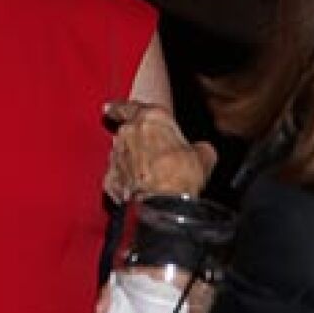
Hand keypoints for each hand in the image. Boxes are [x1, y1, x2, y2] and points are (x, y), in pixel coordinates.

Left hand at [102, 101, 216, 201]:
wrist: (160, 206)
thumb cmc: (180, 175)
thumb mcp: (203, 156)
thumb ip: (198, 147)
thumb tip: (202, 152)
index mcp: (150, 118)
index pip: (131, 106)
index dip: (122, 107)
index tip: (113, 108)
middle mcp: (128, 132)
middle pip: (127, 131)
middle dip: (136, 140)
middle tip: (152, 152)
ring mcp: (116, 156)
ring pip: (121, 153)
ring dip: (131, 161)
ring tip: (148, 175)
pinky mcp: (110, 179)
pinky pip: (117, 176)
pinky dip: (125, 181)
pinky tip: (137, 190)